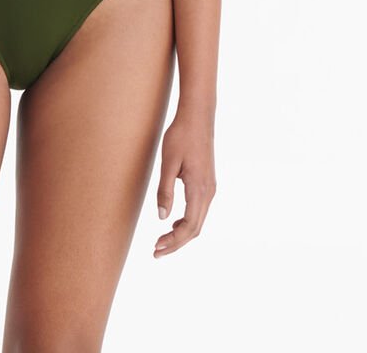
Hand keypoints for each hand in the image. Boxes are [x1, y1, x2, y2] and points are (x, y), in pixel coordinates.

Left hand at [153, 108, 215, 256]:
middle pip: (195, 228)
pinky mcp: (208, 182)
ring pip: (198, 220)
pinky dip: (188, 221)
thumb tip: (162, 218)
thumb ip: (165, 190)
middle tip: (156, 251)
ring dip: (182, 233)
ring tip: (162, 240)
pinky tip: (174, 221)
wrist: (198, 116)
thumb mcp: (168, 162)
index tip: (157, 249)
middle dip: (176, 243)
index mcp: (199, 189)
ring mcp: (210, 187)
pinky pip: (199, 210)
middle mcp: (208, 192)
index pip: (189, 227)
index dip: (173, 242)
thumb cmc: (180, 136)